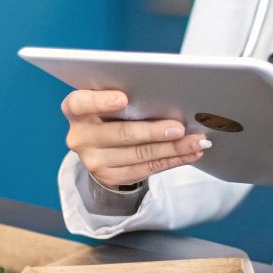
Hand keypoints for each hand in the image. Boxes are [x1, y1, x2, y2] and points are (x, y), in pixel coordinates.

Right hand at [61, 89, 211, 187]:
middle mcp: (80, 137)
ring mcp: (94, 161)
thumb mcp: (108, 99)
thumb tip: (167, 94)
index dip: (101, 101)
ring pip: (139, 155)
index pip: (81, 103)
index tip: (124, 98)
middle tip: (180, 128)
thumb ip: (125, 95)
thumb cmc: (110, 112)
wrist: (99, 146)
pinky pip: (146, 170)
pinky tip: (190, 154)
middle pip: (121, 134)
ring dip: (172, 149)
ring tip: (196, 142)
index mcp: (76, 109)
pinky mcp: (110, 177)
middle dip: (154, 131)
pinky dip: (171, 160)